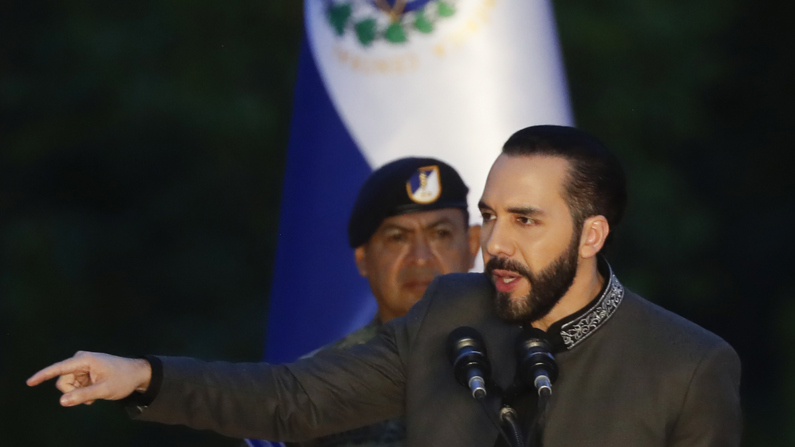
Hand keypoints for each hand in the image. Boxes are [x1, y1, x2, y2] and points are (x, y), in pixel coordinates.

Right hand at [27, 351, 151, 406]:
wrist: (137, 374)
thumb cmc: (123, 380)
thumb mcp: (104, 390)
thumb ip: (83, 395)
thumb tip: (62, 401)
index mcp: (85, 360)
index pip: (59, 368)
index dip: (43, 375)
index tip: (29, 382)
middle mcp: (81, 359)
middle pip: (63, 380)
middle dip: (73, 391)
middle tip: (90, 397)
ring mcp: (82, 364)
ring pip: (69, 384)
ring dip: (79, 392)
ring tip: (95, 393)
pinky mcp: (85, 369)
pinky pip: (75, 384)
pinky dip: (82, 390)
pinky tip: (95, 390)